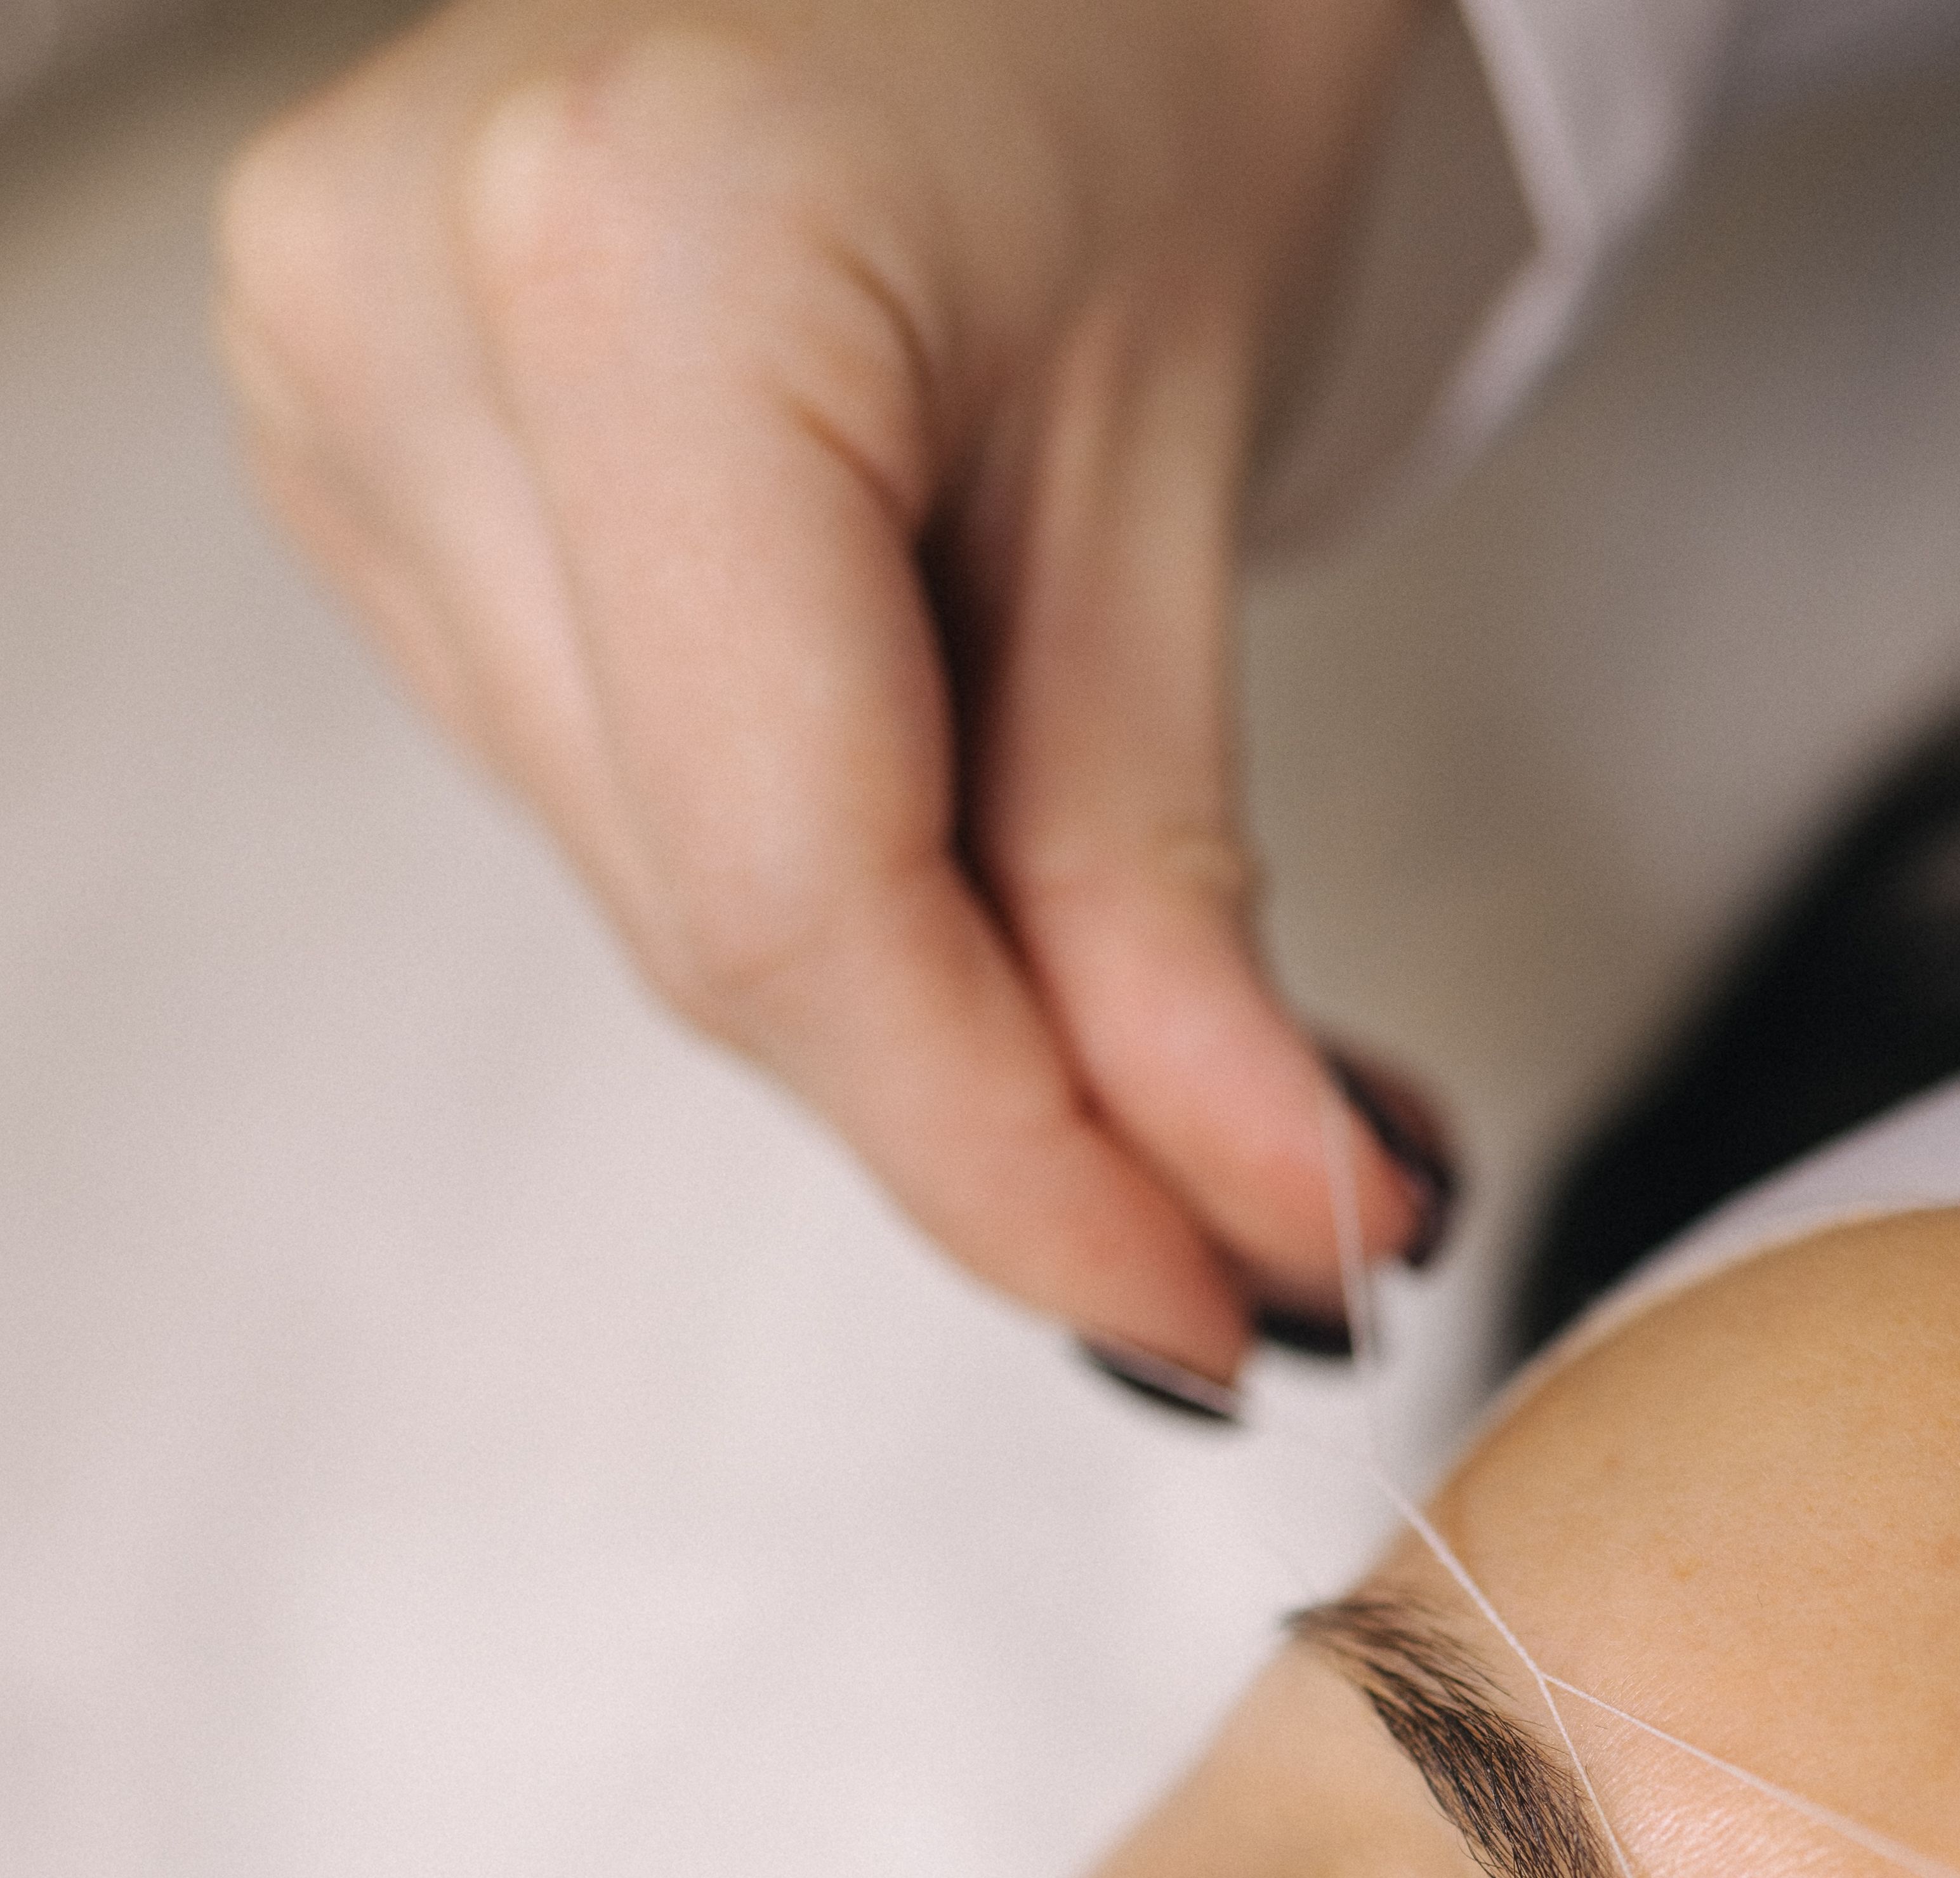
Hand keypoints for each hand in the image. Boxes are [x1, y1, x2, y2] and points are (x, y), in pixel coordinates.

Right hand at [216, 0, 1452, 1391]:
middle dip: (1000, 1116)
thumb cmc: (1122, 43)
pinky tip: (958, 836)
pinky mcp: (364, 455)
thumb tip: (1260, 1240)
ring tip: (1135, 982)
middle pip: (726, 928)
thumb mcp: (1183, 487)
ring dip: (920, 1013)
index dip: (1011, 1167)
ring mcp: (344, 386)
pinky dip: (827, 889)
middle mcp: (406, 314)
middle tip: (1251, 1219)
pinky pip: (622, 803)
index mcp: (626, 269)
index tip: (1207, 1313)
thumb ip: (1179, 910)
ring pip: (668, 903)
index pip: (795, 897)